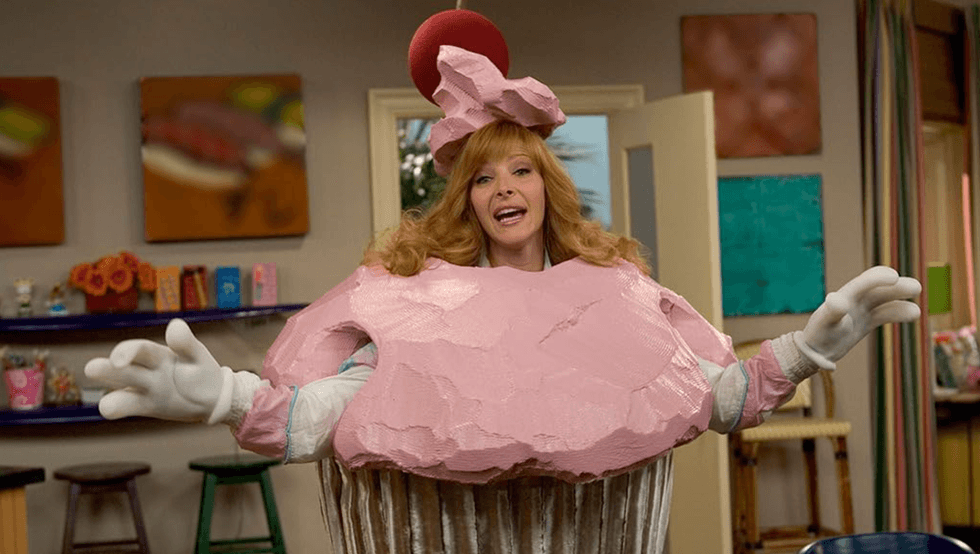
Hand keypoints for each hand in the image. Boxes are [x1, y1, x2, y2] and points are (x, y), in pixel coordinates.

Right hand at [84, 318, 233, 422]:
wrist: (212, 396)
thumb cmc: (202, 371)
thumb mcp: (197, 356)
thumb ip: (186, 343)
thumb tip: (175, 324)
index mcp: (158, 354)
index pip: (139, 350)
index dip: (127, 352)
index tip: (118, 359)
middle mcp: (145, 370)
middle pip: (123, 369)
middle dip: (107, 369)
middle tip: (91, 369)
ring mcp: (144, 389)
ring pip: (122, 391)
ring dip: (111, 397)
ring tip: (106, 406)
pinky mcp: (146, 406)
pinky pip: (129, 407)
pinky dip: (117, 408)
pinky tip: (109, 409)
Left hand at [796, 266, 921, 368]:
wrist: (814, 350)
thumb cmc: (818, 334)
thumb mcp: (825, 322)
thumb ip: (832, 310)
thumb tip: (839, 300)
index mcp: (844, 295)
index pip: (864, 282)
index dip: (878, 277)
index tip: (894, 276)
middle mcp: (854, 300)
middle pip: (878, 289)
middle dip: (897, 287)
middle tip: (916, 288)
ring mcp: (861, 310)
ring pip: (884, 301)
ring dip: (900, 301)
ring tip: (916, 312)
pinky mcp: (866, 322)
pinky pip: (885, 314)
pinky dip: (899, 313)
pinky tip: (914, 313)